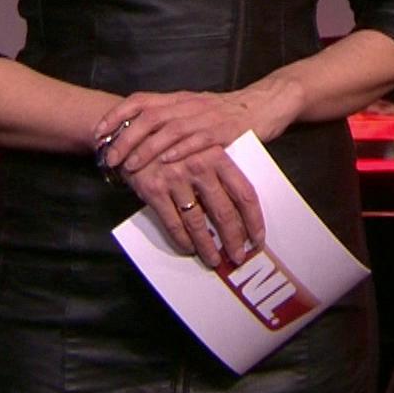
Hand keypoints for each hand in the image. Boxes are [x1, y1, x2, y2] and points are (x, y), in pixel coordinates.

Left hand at [95, 89, 271, 174]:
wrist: (265, 104)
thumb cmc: (226, 113)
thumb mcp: (195, 110)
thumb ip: (170, 120)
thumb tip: (136, 139)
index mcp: (179, 98)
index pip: (140, 100)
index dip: (116, 114)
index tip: (98, 133)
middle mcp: (189, 104)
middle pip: (150, 117)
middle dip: (126, 137)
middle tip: (110, 157)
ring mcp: (207, 117)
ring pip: (170, 129)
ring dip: (148, 148)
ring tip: (131, 166)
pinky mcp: (226, 130)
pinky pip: (200, 140)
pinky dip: (182, 150)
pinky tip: (168, 162)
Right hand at [124, 144, 264, 268]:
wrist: (135, 133)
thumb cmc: (176, 144)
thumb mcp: (203, 148)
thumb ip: (222, 172)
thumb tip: (241, 208)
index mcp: (218, 155)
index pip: (244, 193)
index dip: (254, 220)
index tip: (258, 239)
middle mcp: (199, 166)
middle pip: (223, 211)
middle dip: (233, 239)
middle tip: (238, 257)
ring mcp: (175, 179)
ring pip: (197, 222)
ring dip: (207, 246)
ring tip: (214, 259)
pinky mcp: (154, 190)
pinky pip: (172, 222)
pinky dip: (182, 240)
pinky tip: (189, 248)